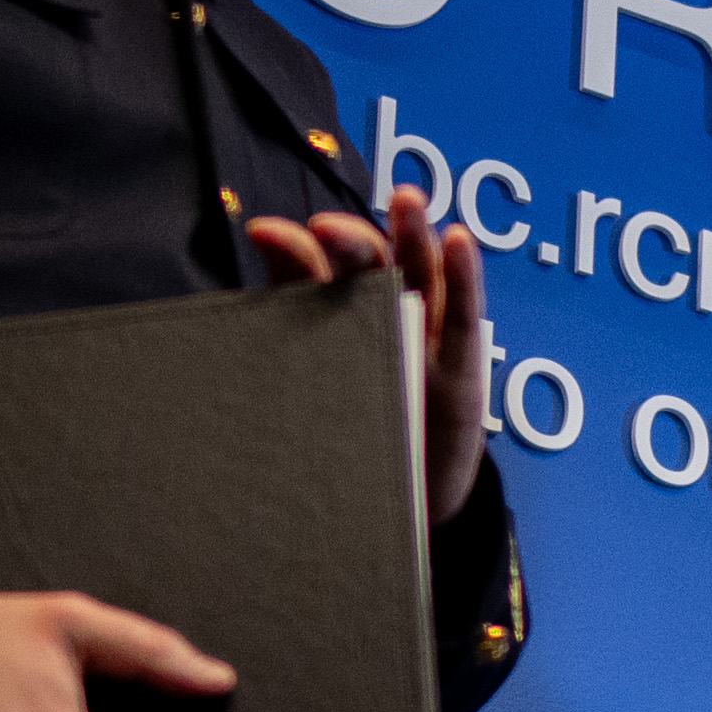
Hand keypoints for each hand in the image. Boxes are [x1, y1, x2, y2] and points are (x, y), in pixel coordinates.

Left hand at [239, 190, 487, 518]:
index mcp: (331, 318)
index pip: (315, 271)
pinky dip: (463, 277)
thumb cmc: (342, 441)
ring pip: (420, 276)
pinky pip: (462, 319)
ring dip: (415, 234)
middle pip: (369, 265)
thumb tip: (249, 271)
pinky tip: (458, 240)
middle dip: (352, 240)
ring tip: (407, 200)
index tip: (265, 236)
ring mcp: (423, 340)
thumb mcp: (307, 389)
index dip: (294, 248)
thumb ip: (284, 327)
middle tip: (328, 229)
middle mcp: (378, 319)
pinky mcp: (460, 371)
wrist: (391, 511)